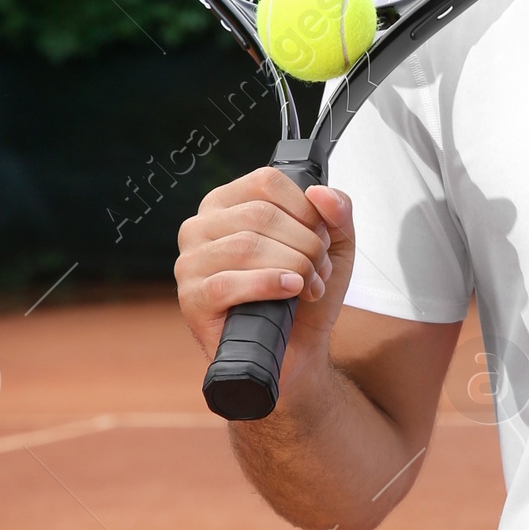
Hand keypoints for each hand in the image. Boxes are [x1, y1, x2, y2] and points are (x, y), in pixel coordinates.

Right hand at [176, 170, 354, 365]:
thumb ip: (337, 210)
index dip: (306, 210)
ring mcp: (191, 262)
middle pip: (261, 215)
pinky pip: (228, 283)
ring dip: (293, 267)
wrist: (297, 347)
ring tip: (308, 286)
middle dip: (305, 244)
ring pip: (246, 246)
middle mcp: (201, 226)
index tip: (321, 237)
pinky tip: (289, 292)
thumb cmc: (304, 291)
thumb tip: (321, 192)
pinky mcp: (191, 299)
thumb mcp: (334, 244)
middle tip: (319, 270)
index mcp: (228, 203)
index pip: (266, 181)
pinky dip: (268, 285)